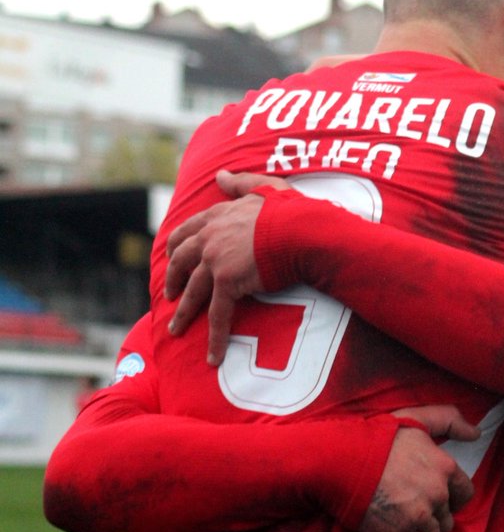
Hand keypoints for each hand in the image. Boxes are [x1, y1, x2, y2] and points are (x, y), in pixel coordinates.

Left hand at [165, 170, 288, 364]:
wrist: (304, 232)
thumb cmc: (293, 211)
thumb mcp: (266, 189)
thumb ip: (241, 182)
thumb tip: (220, 174)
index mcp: (218, 216)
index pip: (187, 231)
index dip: (176, 247)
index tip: (171, 257)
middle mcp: (210, 238)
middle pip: (180, 261)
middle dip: (173, 280)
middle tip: (170, 296)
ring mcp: (215, 261)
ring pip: (193, 292)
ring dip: (184, 314)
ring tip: (176, 331)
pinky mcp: (227, 283)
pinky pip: (218, 316)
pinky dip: (215, 339)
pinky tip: (213, 357)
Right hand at [359, 405, 479, 531]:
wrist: (341, 463)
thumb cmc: (377, 438)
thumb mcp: (416, 419)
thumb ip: (449, 421)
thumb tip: (476, 432)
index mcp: (444, 467)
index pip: (465, 492)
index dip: (454, 497)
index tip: (443, 498)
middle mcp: (437, 493)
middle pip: (449, 515)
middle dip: (439, 516)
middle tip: (423, 512)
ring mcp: (421, 515)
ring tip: (417, 529)